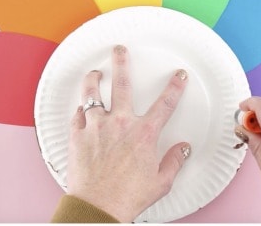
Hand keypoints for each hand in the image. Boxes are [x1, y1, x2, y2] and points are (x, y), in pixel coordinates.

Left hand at [66, 45, 190, 221]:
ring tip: (95, 72)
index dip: (175, 86)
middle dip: (122, 63)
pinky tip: (81, 108)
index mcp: (144, 133)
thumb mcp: (160, 182)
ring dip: (93, 80)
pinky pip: (76, 116)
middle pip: (122, 84)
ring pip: (92, 94)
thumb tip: (183, 149)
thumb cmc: (126, 198)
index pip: (166, 102)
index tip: (179, 76)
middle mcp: (121, 124)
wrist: (96, 211)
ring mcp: (97, 128)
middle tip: (120, 51)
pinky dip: (80, 111)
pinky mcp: (78, 137)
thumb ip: (174, 161)